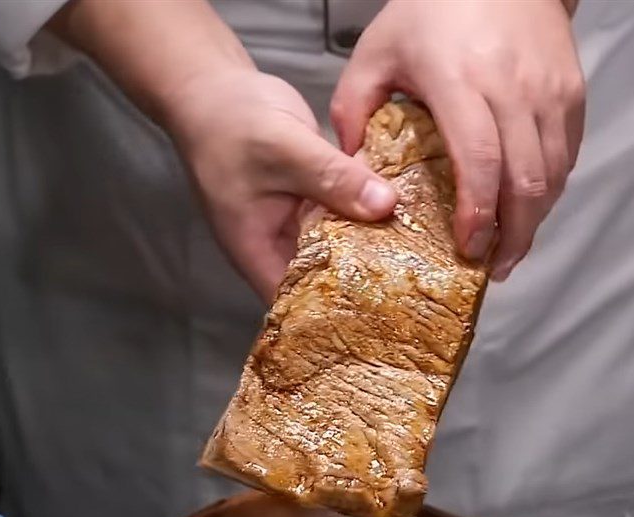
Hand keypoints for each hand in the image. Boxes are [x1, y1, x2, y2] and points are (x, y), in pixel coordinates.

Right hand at [165, 69, 396, 300]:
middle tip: (414, 283)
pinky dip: (369, 214)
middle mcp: (281, 248)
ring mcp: (299, 225)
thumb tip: (387, 205)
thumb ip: (334, 178)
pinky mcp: (315, 202)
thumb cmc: (230, 123)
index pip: (301, 304)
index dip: (337, 313)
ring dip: (374, 246)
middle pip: (327, 280)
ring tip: (420, 255)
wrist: (214, 86)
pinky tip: (404, 214)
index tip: (383, 309)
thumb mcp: (284, 149)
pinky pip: (347, 216)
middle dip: (366, 281)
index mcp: (260, 254)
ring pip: (341, 248)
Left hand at [331, 0, 584, 279]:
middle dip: (514, 236)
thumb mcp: (377, 50)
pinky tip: (527, 211)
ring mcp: (550, 92)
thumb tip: (351, 170)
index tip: (469, 249)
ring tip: (510, 250)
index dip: (479, 213)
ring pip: (553, 175)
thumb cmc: (433, 9)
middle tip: (494, 268)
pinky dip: (548, 192)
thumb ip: (353, 110)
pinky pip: (567, 157)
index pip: (481, 160)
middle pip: (527, 181)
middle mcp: (514, 89)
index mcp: (462, 80)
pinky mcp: (572, 94)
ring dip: (534, 221)